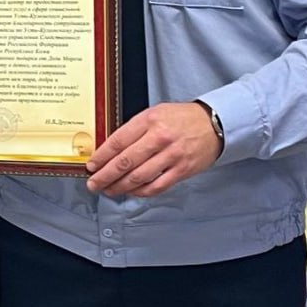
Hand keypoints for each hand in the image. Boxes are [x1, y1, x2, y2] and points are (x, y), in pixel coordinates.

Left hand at [84, 102, 222, 197]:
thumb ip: (134, 129)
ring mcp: (171, 156)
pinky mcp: (182, 170)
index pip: (118, 141)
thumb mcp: (155, 113)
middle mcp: (159, 138)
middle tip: (93, 183)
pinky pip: (156, 186)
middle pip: (125, 162)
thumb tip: (111, 149)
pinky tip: (131, 192)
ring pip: (138, 177)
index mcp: (149, 120)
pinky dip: (140, 192)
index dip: (101, 156)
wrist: (215, 124)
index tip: (91, 165)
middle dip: (105, 176)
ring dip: (119, 186)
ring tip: (108, 190)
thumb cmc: (182, 118)